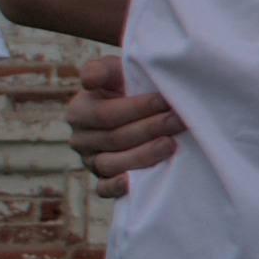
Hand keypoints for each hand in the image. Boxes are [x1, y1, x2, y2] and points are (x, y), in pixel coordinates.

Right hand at [61, 54, 182, 187]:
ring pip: (113, 164)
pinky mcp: (102, 180)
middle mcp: (80, 139)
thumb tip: (89, 80)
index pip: (106, 114)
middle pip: (115, 138)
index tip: (165, 101)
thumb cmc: (124, 86)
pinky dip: (115, 188)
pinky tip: (131, 184)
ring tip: (170, 146)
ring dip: (143, 156)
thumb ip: (101, 70)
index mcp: (79, 111)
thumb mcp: (113, 71)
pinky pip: (104, 189)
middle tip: (178, 121)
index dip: (137, 108)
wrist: (132, 108)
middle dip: (150, 129)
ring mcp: (91, 162)